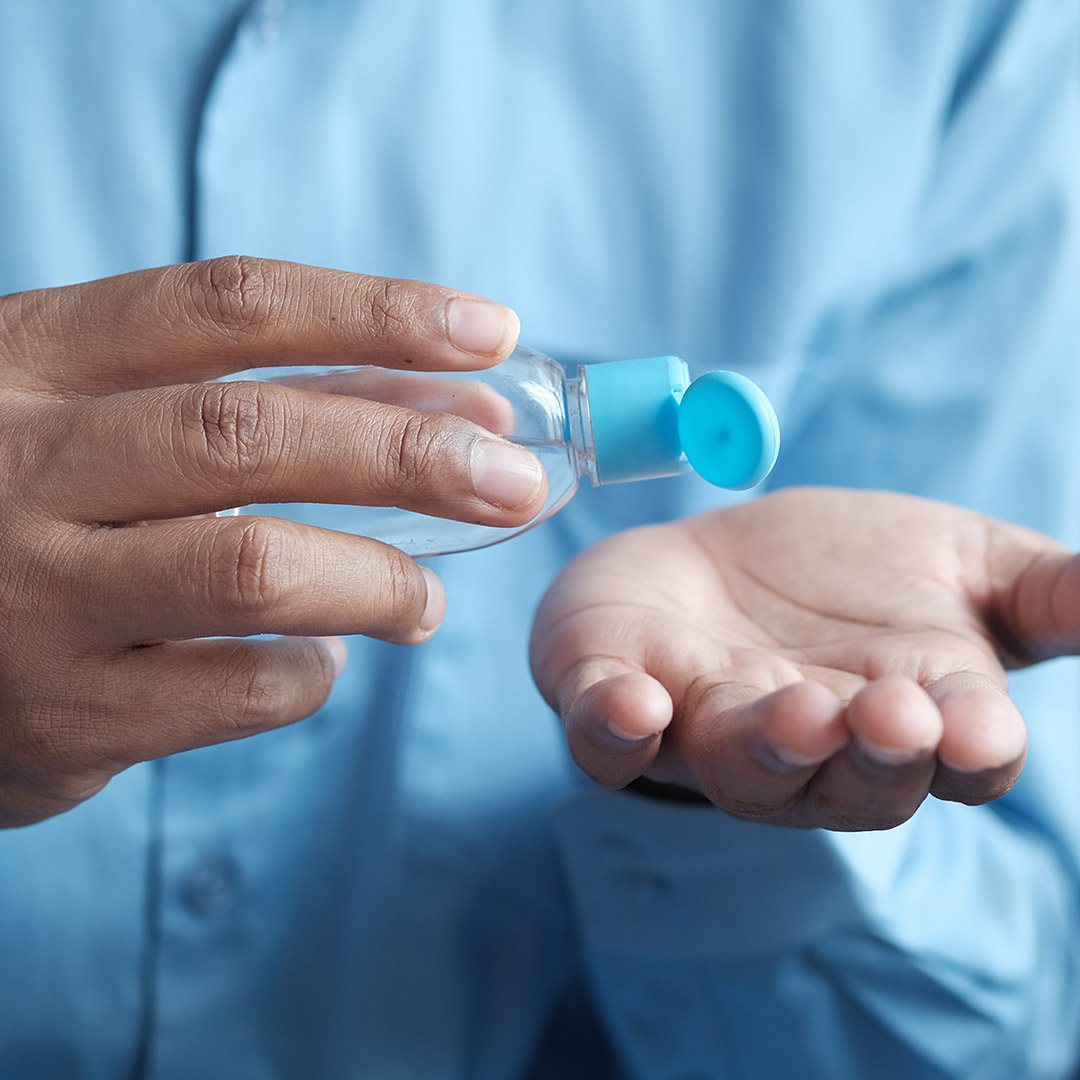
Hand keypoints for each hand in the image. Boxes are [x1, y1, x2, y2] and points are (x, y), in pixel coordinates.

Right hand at [0, 256, 545, 824]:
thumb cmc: (5, 504)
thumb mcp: (87, 416)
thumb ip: (248, 400)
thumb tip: (451, 404)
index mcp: (28, 359)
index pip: (231, 306)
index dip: (378, 313)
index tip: (494, 333)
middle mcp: (19, 466)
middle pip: (256, 434)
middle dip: (413, 452)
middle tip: (517, 479)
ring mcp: (30, 598)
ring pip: (254, 568)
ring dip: (379, 581)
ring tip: (429, 601)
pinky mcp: (57, 717)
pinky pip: (234, 691)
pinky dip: (306, 674)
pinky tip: (317, 661)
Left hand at [529, 488, 1078, 829]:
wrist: (715, 559)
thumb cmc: (845, 576)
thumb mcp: (959, 564)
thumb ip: (1043, 591)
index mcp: (903, 716)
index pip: (951, 756)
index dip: (967, 747)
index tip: (976, 728)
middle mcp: (806, 744)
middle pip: (844, 780)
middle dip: (869, 756)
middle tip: (891, 715)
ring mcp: (705, 726)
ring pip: (736, 764)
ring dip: (767, 746)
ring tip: (799, 712)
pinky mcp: (614, 694)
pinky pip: (606, 734)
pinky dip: (616, 726)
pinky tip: (636, 702)